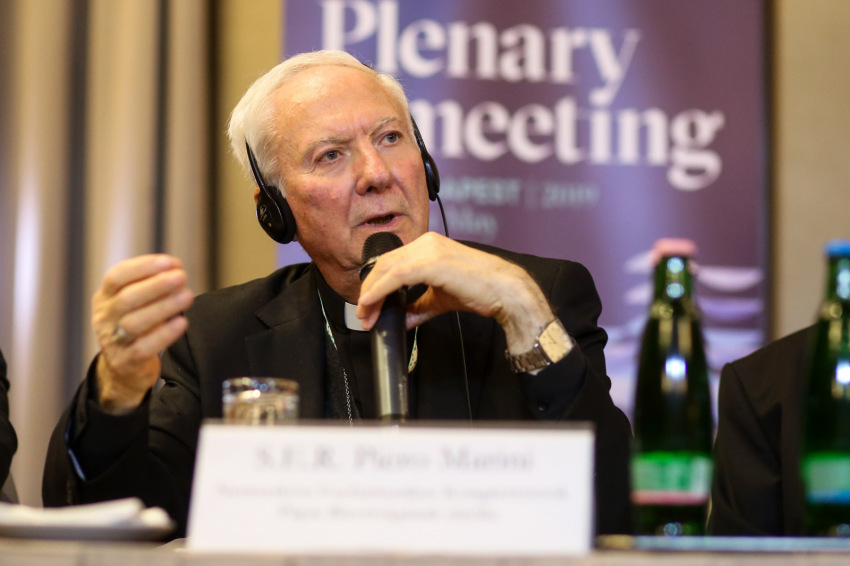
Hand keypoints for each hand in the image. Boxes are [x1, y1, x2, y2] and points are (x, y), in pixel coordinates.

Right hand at [92, 254, 193, 411]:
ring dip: (164, 307)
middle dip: (156, 285)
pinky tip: (182, 322)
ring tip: (187, 296)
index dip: (143, 267)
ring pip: (134, 323)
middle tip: (181, 277)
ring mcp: (113, 341)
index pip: (117, 277)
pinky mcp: (125, 362)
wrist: (123, 370)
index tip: (170, 262)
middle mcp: (104, 318)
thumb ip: (153, 286)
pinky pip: (143, 348)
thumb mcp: (138, 304)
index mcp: (105, 298)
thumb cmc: (138, 328)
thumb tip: (175, 267)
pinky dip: (164, 334)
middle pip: (127, 298)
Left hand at [356, 232, 553, 353]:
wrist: (506, 291)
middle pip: (384, 263)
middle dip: (369, 290)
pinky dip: (380, 291)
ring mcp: (430, 250)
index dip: (375, 283)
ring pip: (387, 269)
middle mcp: (427, 242)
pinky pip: (397, 276)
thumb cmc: (482, 290)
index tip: (368, 306)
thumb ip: (419, 306)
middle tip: (363, 315)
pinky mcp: (433, 263)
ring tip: (366, 315)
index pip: (391, 261)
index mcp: (429, 245)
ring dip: (371, 294)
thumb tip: (402, 318)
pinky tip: (373, 304)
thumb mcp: (441, 298)